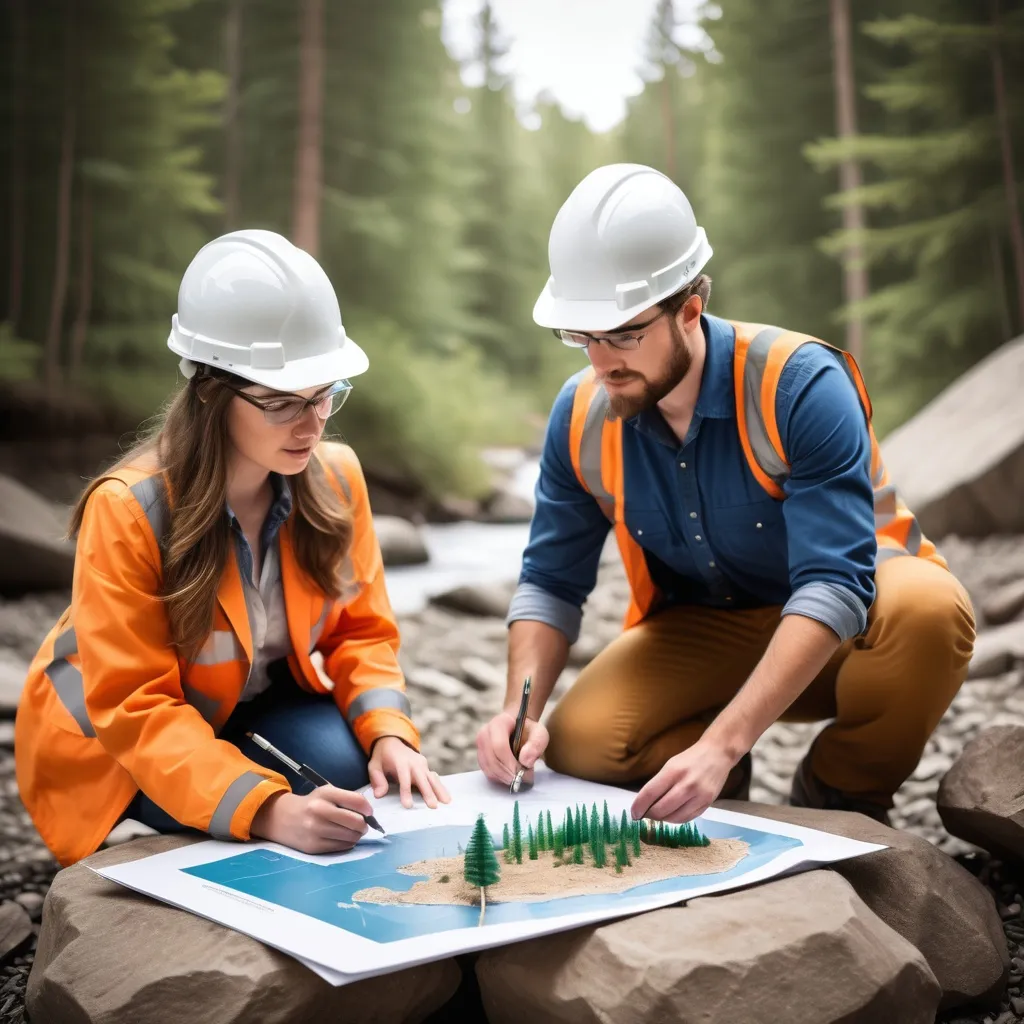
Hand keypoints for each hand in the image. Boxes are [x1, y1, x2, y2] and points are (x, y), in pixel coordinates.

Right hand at [250, 786, 370, 854]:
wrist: (282, 818)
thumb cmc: (311, 804)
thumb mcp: (326, 793)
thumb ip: (347, 799)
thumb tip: (369, 814)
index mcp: (325, 793)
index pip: (357, 801)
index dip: (368, 809)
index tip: (369, 813)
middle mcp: (320, 811)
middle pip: (356, 821)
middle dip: (364, 825)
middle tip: (363, 825)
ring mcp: (316, 830)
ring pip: (351, 837)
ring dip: (356, 835)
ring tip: (352, 831)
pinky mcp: (313, 847)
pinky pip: (341, 847)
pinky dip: (347, 843)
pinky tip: (342, 838)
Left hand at [368, 736, 450, 808]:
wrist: (392, 741)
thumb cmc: (382, 757)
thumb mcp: (374, 765)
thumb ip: (377, 779)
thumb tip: (379, 795)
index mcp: (400, 761)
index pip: (404, 777)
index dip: (406, 791)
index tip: (408, 805)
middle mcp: (413, 762)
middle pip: (422, 778)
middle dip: (428, 792)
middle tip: (433, 806)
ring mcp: (422, 763)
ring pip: (432, 777)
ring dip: (439, 790)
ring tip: (446, 802)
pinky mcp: (426, 766)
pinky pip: (434, 777)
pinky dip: (440, 787)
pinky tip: (446, 797)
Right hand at [475, 708, 548, 785]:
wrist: (518, 728)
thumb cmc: (528, 730)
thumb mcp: (539, 733)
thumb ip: (536, 744)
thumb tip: (525, 761)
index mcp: (499, 723)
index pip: (499, 745)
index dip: (509, 762)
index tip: (521, 773)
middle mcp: (485, 733)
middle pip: (491, 759)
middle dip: (506, 773)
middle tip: (521, 781)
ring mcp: (480, 745)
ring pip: (487, 767)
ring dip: (502, 777)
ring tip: (517, 778)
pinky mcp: (480, 756)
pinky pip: (486, 771)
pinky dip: (498, 777)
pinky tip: (510, 776)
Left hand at [630, 740, 737, 823]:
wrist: (717, 754)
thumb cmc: (690, 759)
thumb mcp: (670, 765)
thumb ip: (658, 784)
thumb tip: (643, 804)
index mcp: (673, 771)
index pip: (650, 793)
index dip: (639, 806)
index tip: (633, 813)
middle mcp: (687, 785)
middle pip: (661, 809)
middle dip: (649, 814)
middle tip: (645, 814)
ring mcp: (699, 796)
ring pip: (674, 818)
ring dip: (662, 819)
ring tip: (658, 814)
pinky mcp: (708, 803)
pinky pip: (688, 819)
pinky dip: (676, 819)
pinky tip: (672, 814)